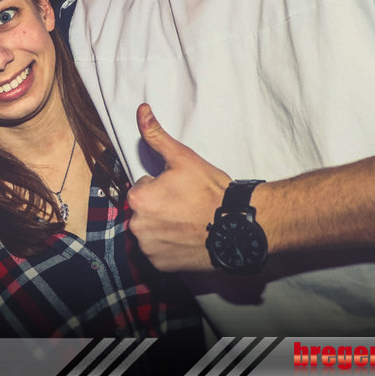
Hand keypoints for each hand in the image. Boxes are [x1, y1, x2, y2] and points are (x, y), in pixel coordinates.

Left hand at [126, 103, 231, 271]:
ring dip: (164, 227)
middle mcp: (137, 225)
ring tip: (189, 221)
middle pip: (144, 210)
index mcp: (138, 197)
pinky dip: (169, 247)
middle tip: (186, 206)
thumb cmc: (211, 190)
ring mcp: (148, 248)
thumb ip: (156, 134)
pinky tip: (187, 238)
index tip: (181, 189)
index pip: (142, 187)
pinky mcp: (160, 265)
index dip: (162, 186)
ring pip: (150, 231)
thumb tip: (142, 110)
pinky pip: (158, 252)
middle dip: (160, 207)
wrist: (237, 226)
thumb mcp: (183, 157)